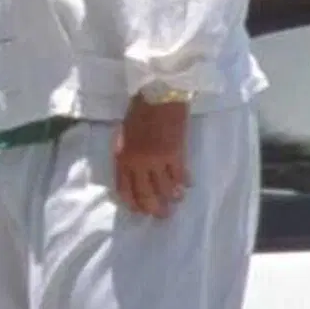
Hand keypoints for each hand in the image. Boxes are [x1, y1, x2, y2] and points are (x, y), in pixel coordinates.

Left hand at [114, 95, 189, 218]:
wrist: (159, 92)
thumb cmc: (140, 109)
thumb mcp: (125, 132)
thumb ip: (128, 152)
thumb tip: (132, 170)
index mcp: (122, 156)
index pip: (124, 189)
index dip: (132, 203)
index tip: (139, 210)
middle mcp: (138, 163)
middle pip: (145, 195)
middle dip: (153, 209)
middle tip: (162, 215)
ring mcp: (157, 160)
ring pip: (165, 190)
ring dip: (172, 199)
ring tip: (177, 202)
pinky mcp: (175, 155)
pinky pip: (180, 177)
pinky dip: (184, 183)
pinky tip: (187, 186)